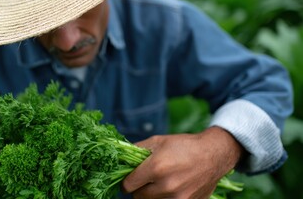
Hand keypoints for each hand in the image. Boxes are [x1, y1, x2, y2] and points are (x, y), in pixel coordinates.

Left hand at [122, 127, 243, 198]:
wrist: (213, 155)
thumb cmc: (184, 145)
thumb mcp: (158, 141)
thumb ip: (137, 150)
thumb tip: (120, 157)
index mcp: (155, 167)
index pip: (128, 185)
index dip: (126, 182)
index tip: (128, 179)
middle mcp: (165, 185)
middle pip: (138, 197)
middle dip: (139, 188)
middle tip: (145, 180)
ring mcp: (177, 198)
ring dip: (151, 195)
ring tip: (159, 182)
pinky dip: (164, 198)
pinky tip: (170, 188)